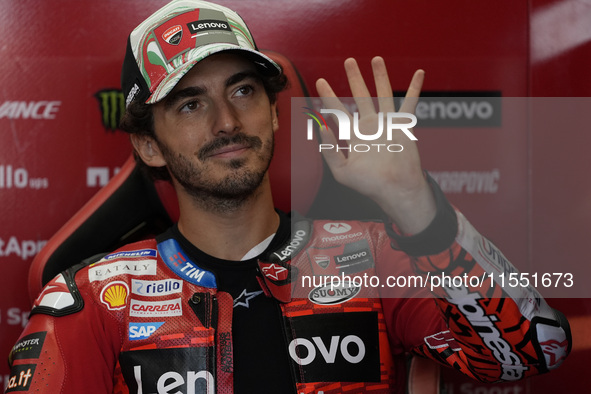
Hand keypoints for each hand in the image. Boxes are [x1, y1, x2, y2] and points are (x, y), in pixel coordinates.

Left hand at [315, 56, 435, 233]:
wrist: (394, 189)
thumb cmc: (368, 185)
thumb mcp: (341, 171)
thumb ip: (329, 150)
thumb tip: (321, 126)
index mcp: (354, 136)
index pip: (338, 111)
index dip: (328, 96)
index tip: (320, 81)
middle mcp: (369, 126)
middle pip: (360, 96)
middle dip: (354, 79)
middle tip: (349, 61)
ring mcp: (386, 124)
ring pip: (383, 94)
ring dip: (380, 76)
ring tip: (376, 58)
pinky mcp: (403, 126)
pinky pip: (410, 103)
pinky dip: (415, 88)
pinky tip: (419, 73)